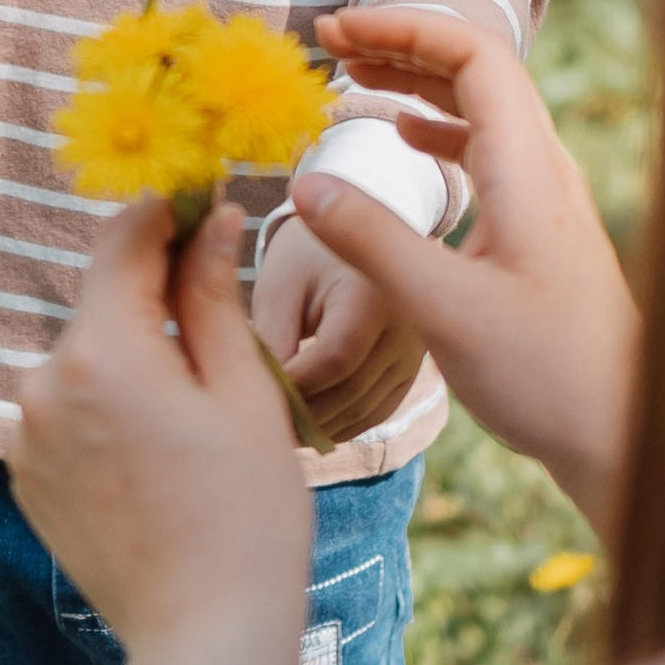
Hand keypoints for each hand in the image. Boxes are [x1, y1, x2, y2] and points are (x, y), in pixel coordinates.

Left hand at [12, 201, 308, 662]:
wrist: (204, 636)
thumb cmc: (245, 514)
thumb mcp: (241, 390)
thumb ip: (211, 294)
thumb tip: (211, 218)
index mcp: (101, 350)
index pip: (124, 239)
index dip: (168, 211)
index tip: (205, 201)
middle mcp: (43, 383)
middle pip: (103, 304)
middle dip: (157, 296)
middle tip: (222, 310)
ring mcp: (26, 435)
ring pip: (87, 360)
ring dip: (133, 358)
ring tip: (199, 409)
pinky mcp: (25, 477)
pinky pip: (69, 414)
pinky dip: (108, 411)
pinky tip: (161, 453)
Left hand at [251, 216, 423, 443]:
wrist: (360, 232)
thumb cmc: (309, 253)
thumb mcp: (283, 283)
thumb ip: (271, 337)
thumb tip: (258, 396)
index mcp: (375, 293)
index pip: (334, 358)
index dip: (292, 386)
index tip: (249, 396)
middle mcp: (408, 326)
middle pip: (351, 392)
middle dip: (301, 415)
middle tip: (255, 427)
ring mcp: (415, 352)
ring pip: (365, 410)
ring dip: (320, 428)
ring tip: (277, 432)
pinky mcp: (411, 368)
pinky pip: (377, 410)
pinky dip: (343, 425)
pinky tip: (310, 428)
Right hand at [292, 9, 637, 544]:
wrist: (623, 432)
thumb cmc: (546, 375)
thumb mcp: (444, 310)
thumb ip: (373, 243)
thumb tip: (306, 186)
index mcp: (527, 171)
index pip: (473, 54)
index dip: (402, 29)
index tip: (334, 31)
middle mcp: (545, 171)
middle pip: (478, 71)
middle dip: (403, 45)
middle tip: (330, 43)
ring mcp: (548, 200)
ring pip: (483, 111)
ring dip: (419, 84)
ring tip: (352, 80)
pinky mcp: (541, 233)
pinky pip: (489, 152)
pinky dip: (440, 130)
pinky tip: (406, 141)